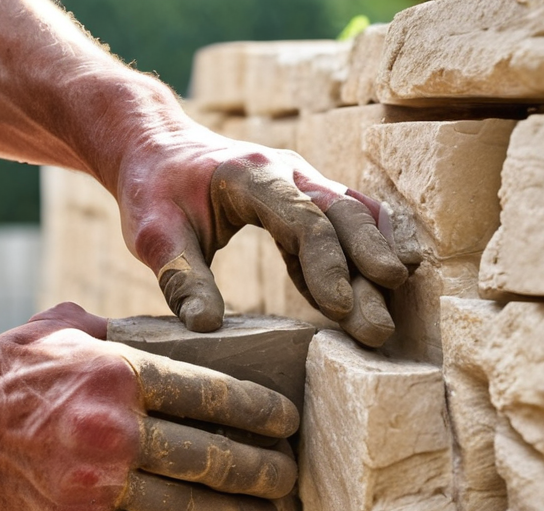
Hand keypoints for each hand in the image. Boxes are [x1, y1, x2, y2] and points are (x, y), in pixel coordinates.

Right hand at [0, 303, 298, 510]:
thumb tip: (185, 338)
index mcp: (118, 377)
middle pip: (214, 459)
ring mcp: (95, 490)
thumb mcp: (70, 330)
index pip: (213, 396)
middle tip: (289, 474)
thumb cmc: (12, 370)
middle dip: (264, 470)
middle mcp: (112, 435)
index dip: (261, 413)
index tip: (287, 421)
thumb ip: (130, 337)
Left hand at [116, 120, 410, 346]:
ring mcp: (302, 181)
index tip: (341, 309)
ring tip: (391, 314)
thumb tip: (205, 328)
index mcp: (253, 176)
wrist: (156, 147)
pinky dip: (360, 255)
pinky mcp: (304, 198)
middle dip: (366, 272)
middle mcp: (288, 171)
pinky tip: (373, 292)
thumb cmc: (153, 191)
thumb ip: (179, 278)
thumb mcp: (152, 235)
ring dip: (374, 263)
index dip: (326, 264)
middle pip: (343, 217)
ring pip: (353, 218)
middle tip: (380, 329)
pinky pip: (343, 224)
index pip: (303, 219)